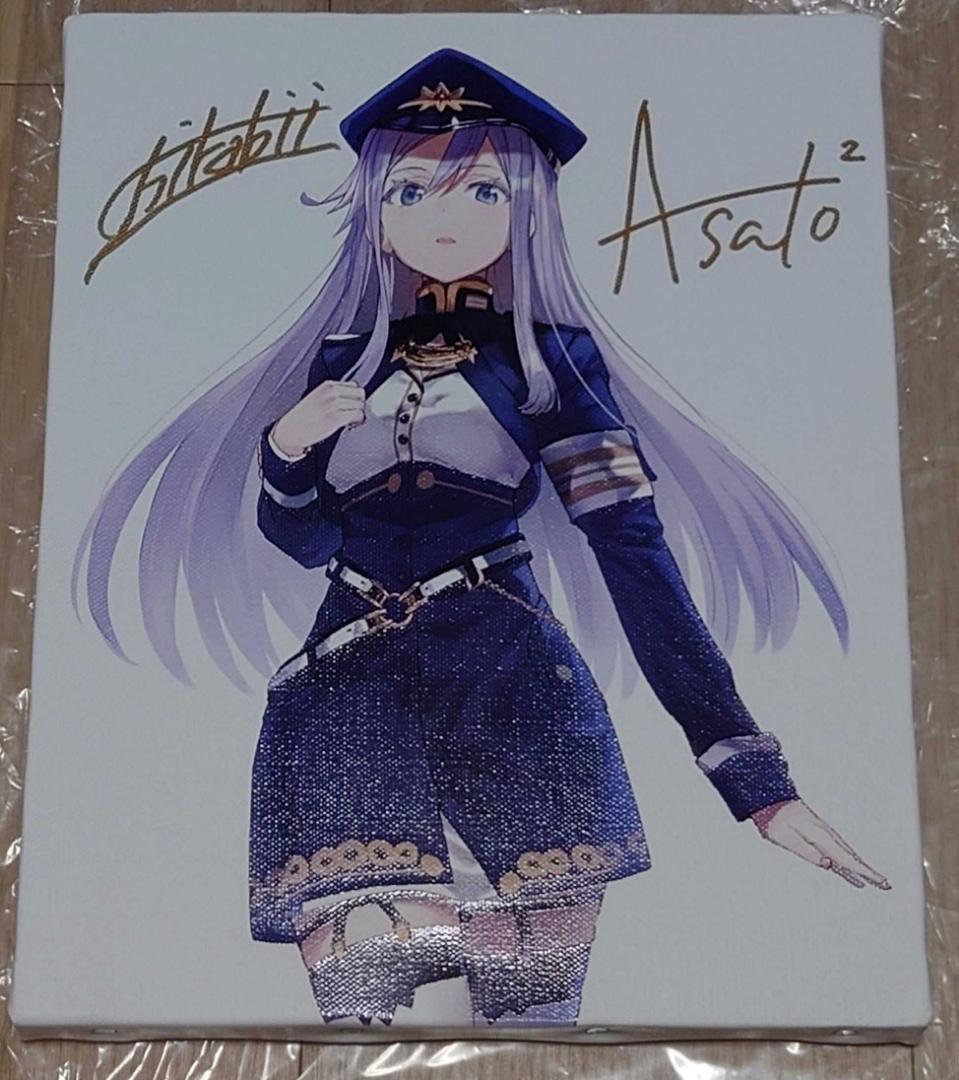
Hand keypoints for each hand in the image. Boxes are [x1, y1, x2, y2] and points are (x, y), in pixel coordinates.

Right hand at [272, 380, 365, 456]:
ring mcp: (333, 404)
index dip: (355, 398)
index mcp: (327, 385)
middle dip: (359, 405)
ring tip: (350, 422)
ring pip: (361, 405)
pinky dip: (358, 422)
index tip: (351, 407)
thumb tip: (353, 399)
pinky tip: (349, 426)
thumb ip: (333, 395)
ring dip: (359, 415)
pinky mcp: (335, 417)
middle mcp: (331, 392)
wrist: (290, 431)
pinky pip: (358, 415)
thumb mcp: (317, 398)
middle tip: (352, 415)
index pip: (354, 386)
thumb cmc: (303, 418)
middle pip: (360, 394)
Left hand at [752, 799, 889, 890]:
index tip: (879, 881)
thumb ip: (806, 851)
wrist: (767, 796)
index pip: (845, 857)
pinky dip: (847, 862)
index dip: (863, 871)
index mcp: (818, 835)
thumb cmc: (773, 819)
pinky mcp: (817, 833)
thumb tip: (829, 865)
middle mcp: (824, 833)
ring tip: (875, 881)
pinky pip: (836, 850)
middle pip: (850, 856)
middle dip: (868, 870)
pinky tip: (851, 872)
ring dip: (860, 866)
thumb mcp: (784, 838)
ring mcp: (822, 832)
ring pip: (845, 853)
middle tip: (886, 884)